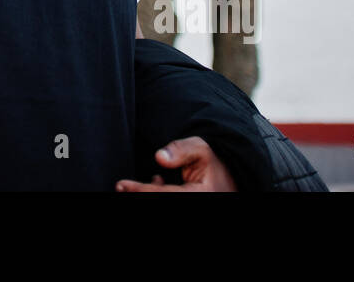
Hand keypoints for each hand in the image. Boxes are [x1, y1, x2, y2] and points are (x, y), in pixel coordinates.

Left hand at [115, 136, 237, 191]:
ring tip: (134, 186)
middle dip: (139, 196)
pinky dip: (157, 195)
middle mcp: (196, 203)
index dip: (140, 191)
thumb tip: (159, 156)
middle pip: (160, 202)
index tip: (122, 185)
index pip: (164, 196)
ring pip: (162, 203)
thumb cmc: (214, 162)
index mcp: (201, 196)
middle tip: (121, 187)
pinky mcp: (188, 203)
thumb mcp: (201, 149)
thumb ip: (181, 150)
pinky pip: (169, 203)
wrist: (232, 177)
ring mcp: (191, 205)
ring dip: (147, 195)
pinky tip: (156, 185)